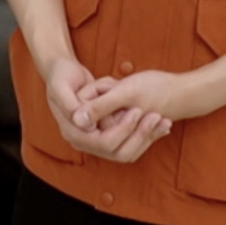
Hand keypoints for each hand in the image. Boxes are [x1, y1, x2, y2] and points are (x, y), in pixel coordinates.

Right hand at [38, 55, 173, 163]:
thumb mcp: (64, 86)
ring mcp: (94, 139)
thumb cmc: (61, 75)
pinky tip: (161, 125)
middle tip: (156, 116)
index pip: (104, 143)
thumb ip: (80, 106)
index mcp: (72, 132)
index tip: (137, 110)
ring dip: (147, 137)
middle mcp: (83, 141)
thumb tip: (83, 123)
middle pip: (118, 152)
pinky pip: (129, 143)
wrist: (61, 73)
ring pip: (127, 151)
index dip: (122, 129)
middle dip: (140, 135)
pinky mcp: (104, 133)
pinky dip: (146, 134)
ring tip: (164, 121)